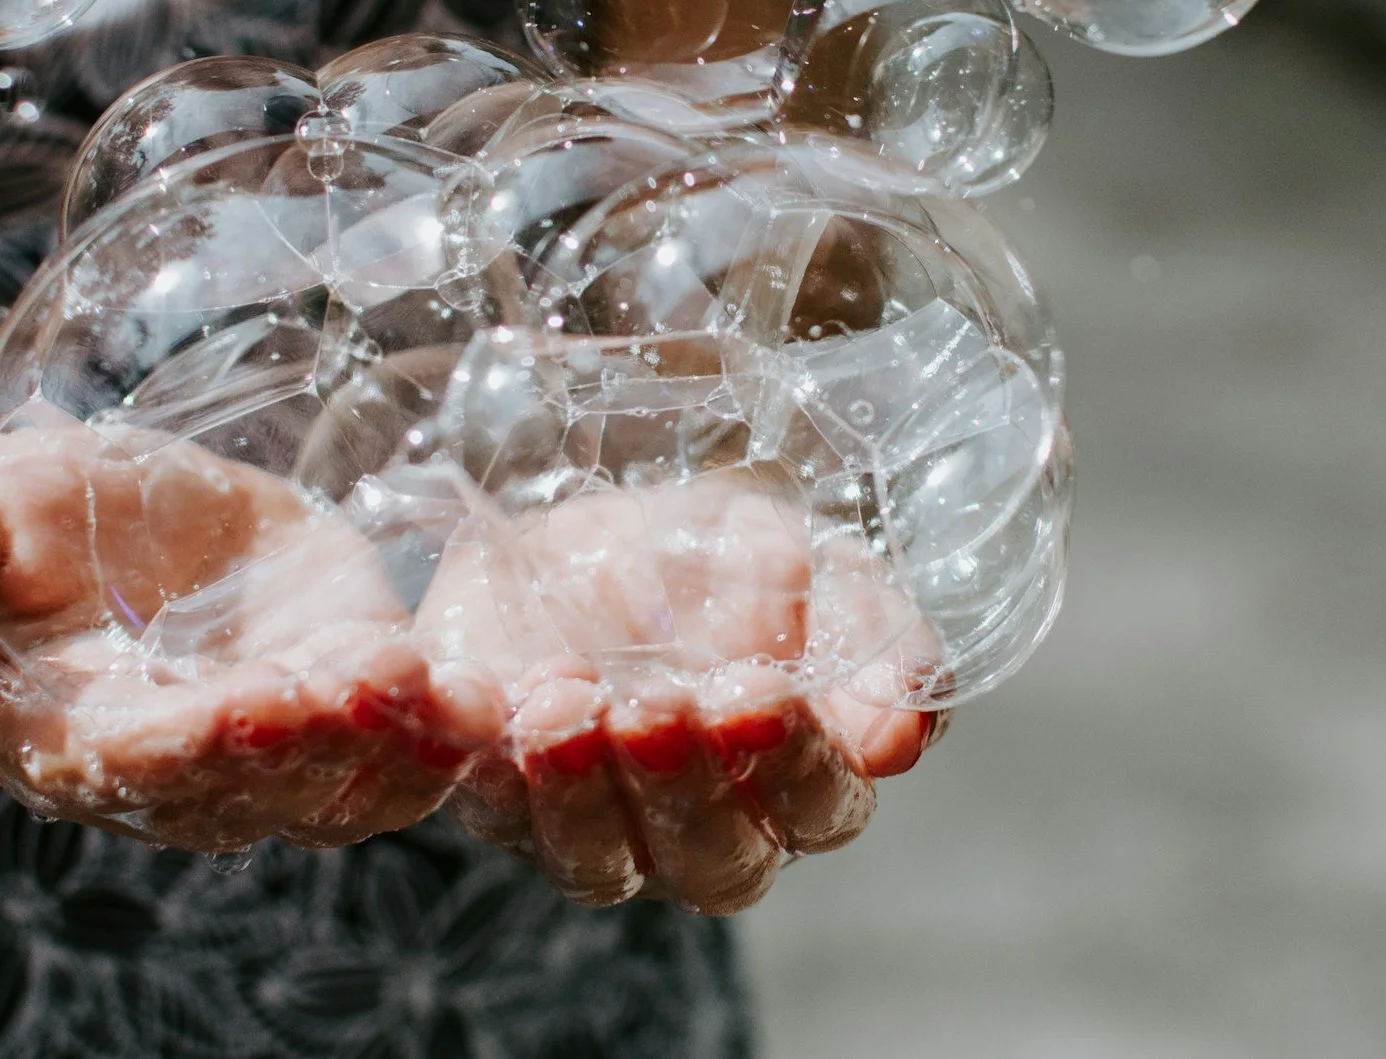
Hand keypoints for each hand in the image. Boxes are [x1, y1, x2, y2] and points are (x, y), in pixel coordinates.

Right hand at [0, 418, 500, 853]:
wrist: (97, 537)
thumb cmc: (18, 526)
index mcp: (71, 739)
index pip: (135, 761)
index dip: (196, 741)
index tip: (254, 698)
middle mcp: (178, 775)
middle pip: (254, 789)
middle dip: (316, 746)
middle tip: (371, 685)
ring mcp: (275, 754)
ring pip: (347, 788)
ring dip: (403, 751)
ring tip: (450, 693)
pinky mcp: (351, 711)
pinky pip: (410, 749)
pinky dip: (460, 733)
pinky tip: (514, 695)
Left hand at [415, 471, 942, 914]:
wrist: (584, 527)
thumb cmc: (714, 557)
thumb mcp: (803, 562)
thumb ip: (868, 634)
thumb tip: (905, 720)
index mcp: (799, 779)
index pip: (821, 805)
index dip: (798, 763)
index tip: (763, 692)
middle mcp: (702, 829)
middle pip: (714, 857)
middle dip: (686, 783)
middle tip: (660, 706)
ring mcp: (596, 829)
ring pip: (597, 859)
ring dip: (579, 787)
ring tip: (565, 702)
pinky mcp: (499, 799)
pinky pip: (488, 807)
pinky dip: (481, 754)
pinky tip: (480, 696)